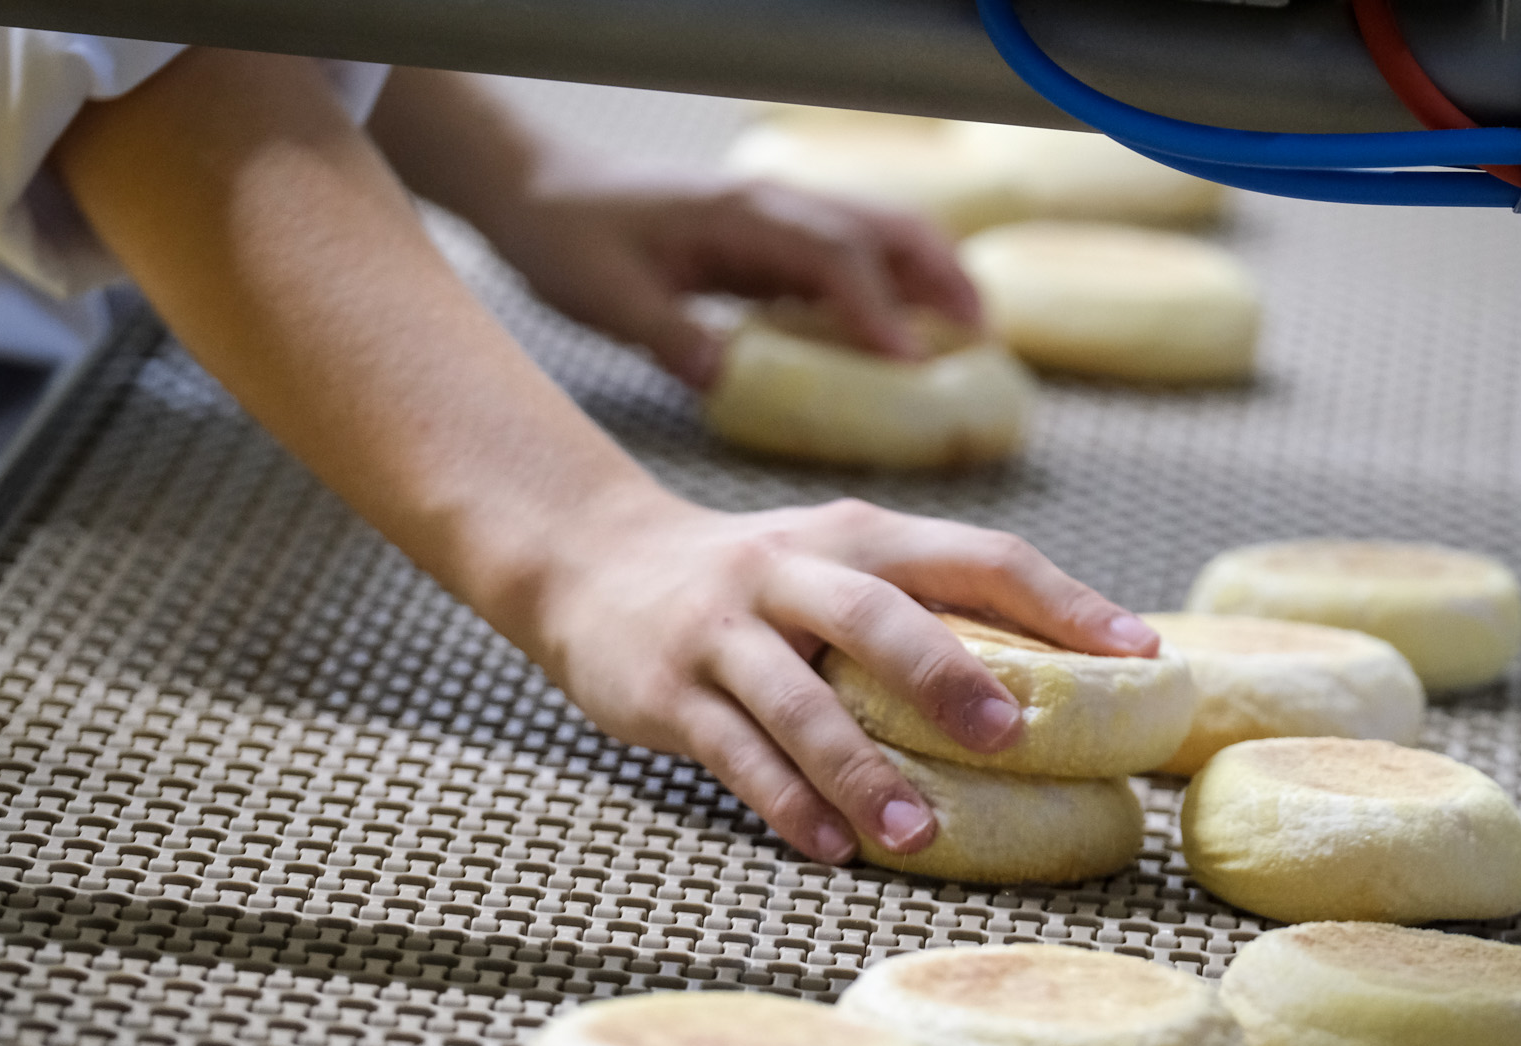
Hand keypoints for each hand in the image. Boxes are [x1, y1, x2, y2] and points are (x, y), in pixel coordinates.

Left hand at [477, 157, 982, 389]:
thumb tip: (725, 376)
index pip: (832, 255)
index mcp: (738, 214)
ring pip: (874, 236)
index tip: (910, 362)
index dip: (876, 308)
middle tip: (982, 337)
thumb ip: (667, 336)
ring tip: (966, 333)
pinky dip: (886, 288)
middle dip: (940, 277)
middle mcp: (769, 205)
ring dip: (926, 277)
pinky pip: (843, 258)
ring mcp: (772, 218)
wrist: (537, 194)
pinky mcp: (764, 239)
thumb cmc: (566, 238)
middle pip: (881, 228)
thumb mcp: (605, 298)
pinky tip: (897, 334)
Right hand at [528, 492, 1158, 864]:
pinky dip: (784, 803)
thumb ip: (919, 605)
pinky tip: (829, 847)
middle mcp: (786, 572)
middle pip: (875, 614)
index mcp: (853, 536)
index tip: (1140, 654)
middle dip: (946, 674)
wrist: (590, 564)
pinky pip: (733, 754)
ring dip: (861, 771)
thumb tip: (1058, 677)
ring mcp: (722, 633)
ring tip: (919, 835)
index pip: (973, 555)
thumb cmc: (750, 582)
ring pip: (798, 703)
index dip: (1060, 600)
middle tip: (1014, 736)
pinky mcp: (667, 693)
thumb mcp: (829, 562)